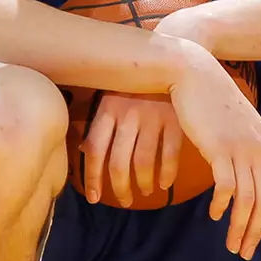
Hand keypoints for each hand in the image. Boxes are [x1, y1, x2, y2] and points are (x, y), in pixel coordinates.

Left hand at [80, 92, 182, 206]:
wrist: (173, 59)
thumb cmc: (137, 83)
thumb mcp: (113, 97)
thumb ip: (100, 124)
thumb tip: (84, 151)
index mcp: (108, 109)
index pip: (95, 150)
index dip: (93, 178)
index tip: (94, 198)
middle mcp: (129, 115)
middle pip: (119, 162)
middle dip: (120, 188)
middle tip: (124, 201)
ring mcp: (153, 117)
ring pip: (144, 162)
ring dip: (143, 184)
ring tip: (144, 192)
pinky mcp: (176, 120)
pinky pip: (170, 153)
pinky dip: (167, 173)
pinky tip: (165, 184)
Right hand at [163, 38, 260, 258]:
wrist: (195, 74)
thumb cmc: (213, 101)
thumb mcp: (239, 127)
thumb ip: (247, 149)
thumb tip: (247, 174)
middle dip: (258, 232)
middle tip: (244, 252)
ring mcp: (242, 148)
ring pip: (249, 200)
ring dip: (239, 227)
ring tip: (230, 244)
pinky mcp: (219, 148)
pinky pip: (226, 187)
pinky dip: (222, 205)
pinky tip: (213, 214)